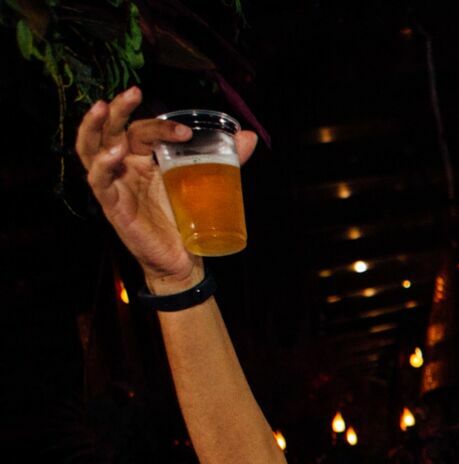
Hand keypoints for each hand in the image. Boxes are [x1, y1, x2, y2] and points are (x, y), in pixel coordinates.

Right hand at [74, 88, 257, 291]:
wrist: (184, 258)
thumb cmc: (186, 218)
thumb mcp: (203, 183)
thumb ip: (224, 160)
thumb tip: (250, 136)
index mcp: (143, 157)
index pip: (143, 130)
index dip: (162, 125)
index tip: (186, 131)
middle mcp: (124, 165)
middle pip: (112, 129)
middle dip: (119, 108)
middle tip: (133, 92)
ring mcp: (115, 182)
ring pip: (90, 147)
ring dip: (93, 126)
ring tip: (102, 107)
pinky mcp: (112, 203)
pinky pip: (97, 180)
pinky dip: (101, 165)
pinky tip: (112, 155)